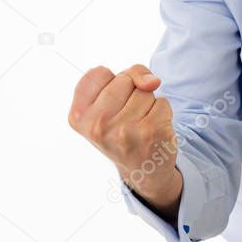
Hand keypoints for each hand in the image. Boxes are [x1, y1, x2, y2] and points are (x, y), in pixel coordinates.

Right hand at [68, 64, 179, 199]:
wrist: (142, 169)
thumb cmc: (122, 129)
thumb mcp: (108, 103)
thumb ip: (127, 76)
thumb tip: (152, 81)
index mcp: (79, 116)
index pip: (99, 72)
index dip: (111, 82)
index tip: (110, 103)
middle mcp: (98, 125)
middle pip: (124, 78)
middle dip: (131, 90)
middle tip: (127, 115)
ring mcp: (125, 130)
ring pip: (145, 89)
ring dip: (148, 102)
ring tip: (140, 123)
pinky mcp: (151, 133)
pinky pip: (163, 102)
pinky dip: (162, 111)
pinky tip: (154, 128)